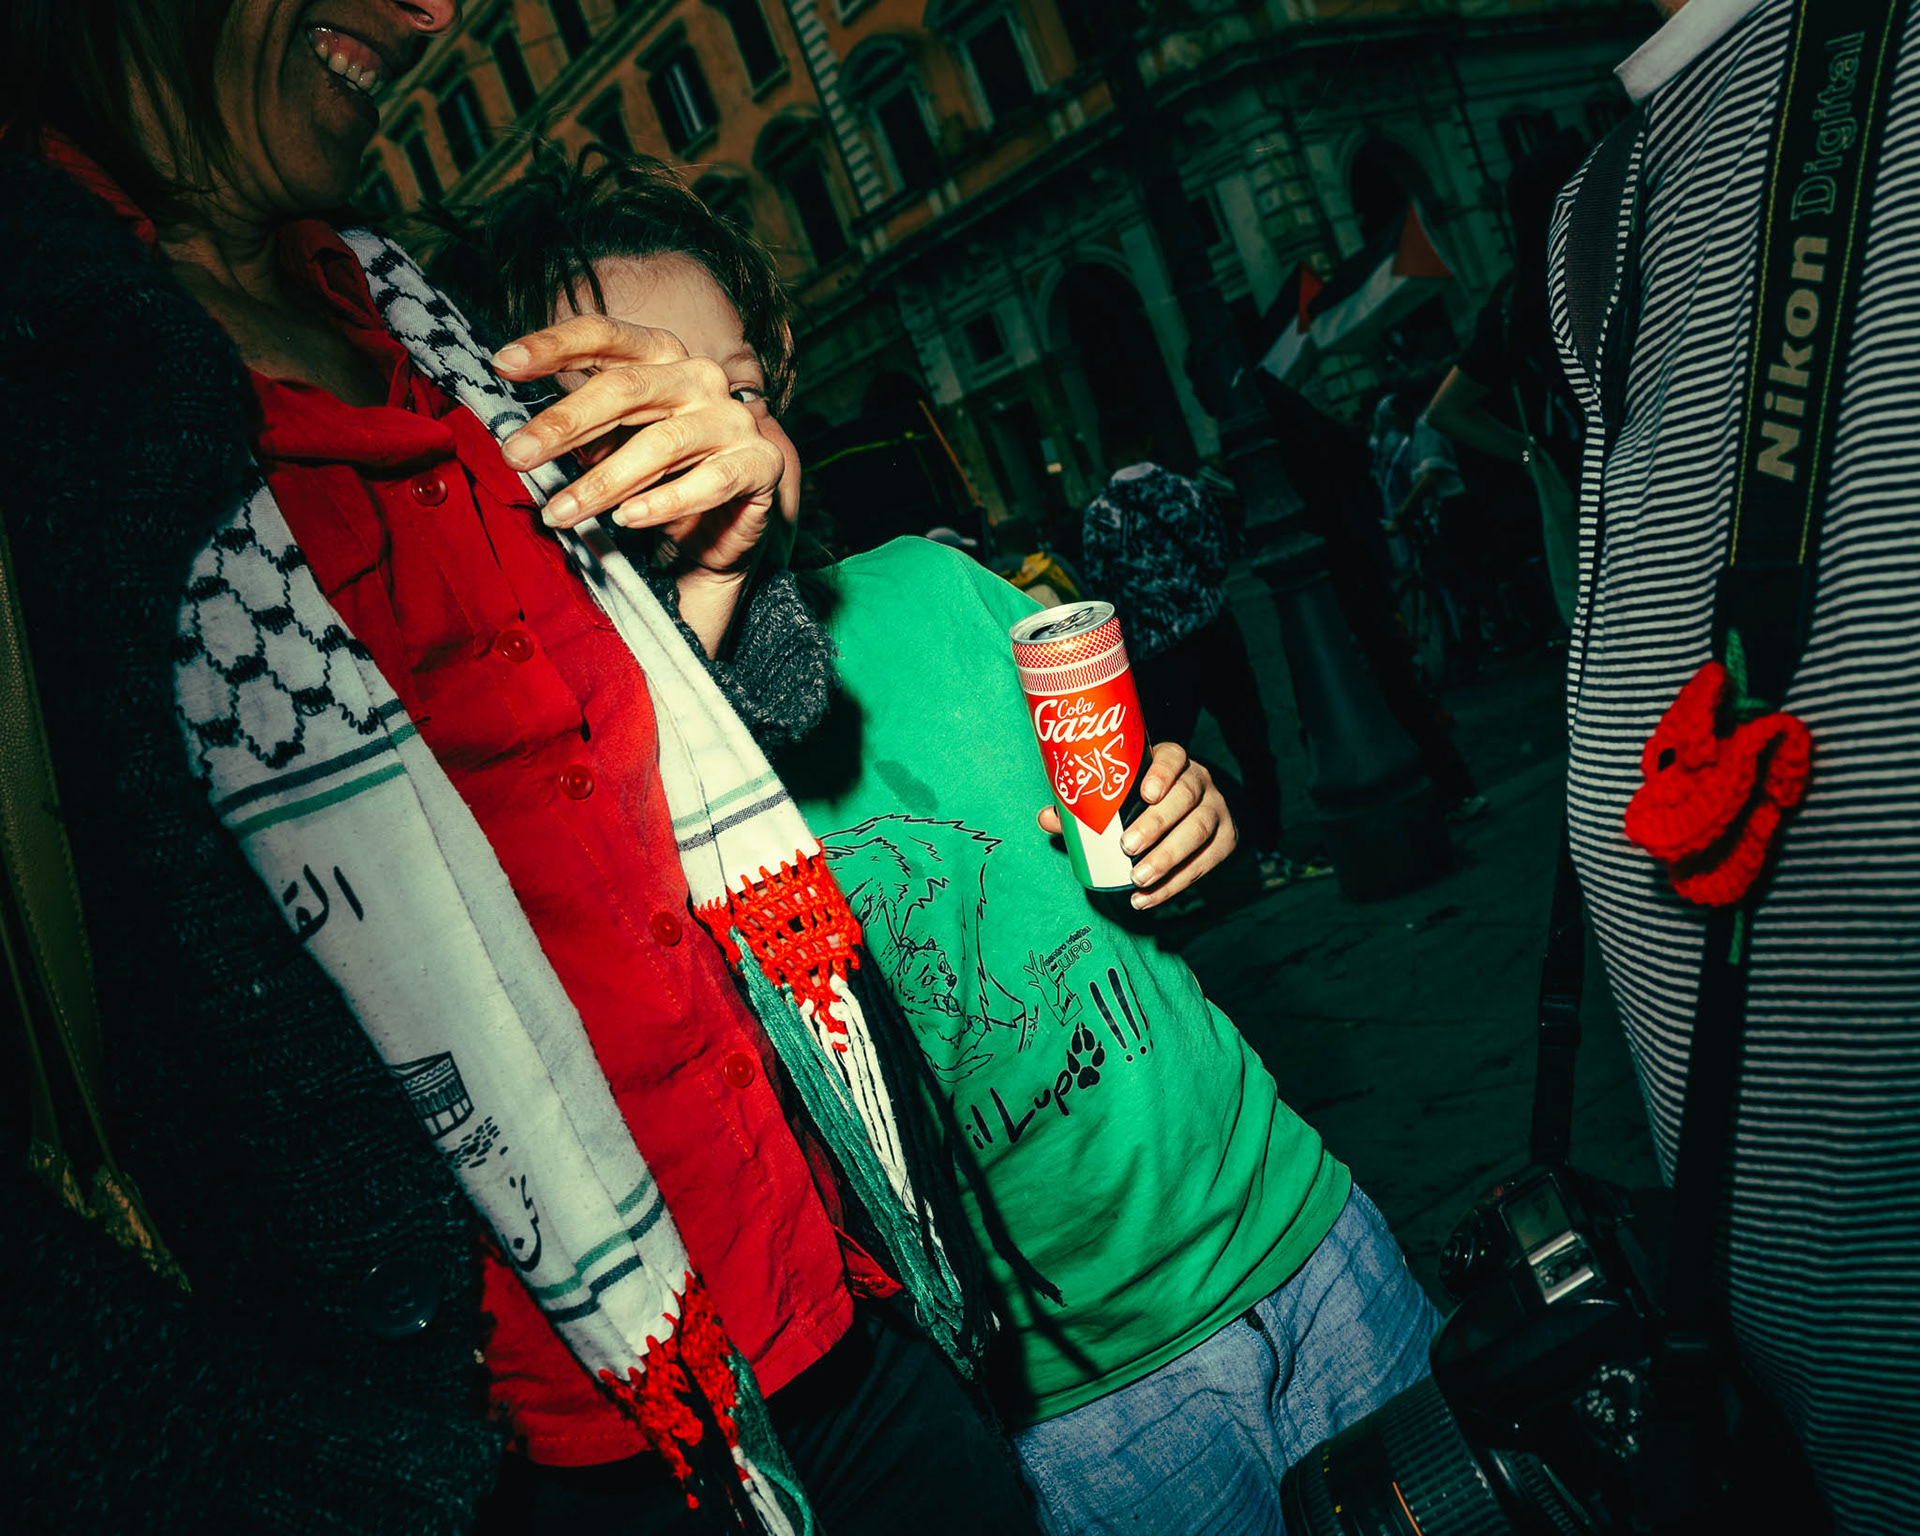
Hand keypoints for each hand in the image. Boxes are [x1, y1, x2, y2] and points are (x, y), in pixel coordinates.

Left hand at [490, 315, 782, 569]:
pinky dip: (664, 504)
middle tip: (516, 455)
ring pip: (661, 444)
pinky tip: (627, 519)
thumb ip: (579, 429)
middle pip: (625, 389)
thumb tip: (521, 438)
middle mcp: (699, 377)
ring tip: (560, 513)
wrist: (727, 527)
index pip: (604, 335)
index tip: (503, 364)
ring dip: (603, 482)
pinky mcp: (760, 463)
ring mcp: (732, 419)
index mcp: (662, 356)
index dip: (552, 345)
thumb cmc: (662, 475)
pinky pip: (709, 482)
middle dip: (564, 424)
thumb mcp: (613, 443)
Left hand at [1037, 741, 1235, 909]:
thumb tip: (1047, 818)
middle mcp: (1199, 781)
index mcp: (1173, 762)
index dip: (1162, 772)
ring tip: (1138, 879)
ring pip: (1200, 830)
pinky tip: (1148, 898)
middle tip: (1127, 846)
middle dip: (1158, 823)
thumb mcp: (1118, 797)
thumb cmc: (1140, 802)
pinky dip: (1174, 884)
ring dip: (1168, 857)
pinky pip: (1204, 864)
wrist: (1190, 816)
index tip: (1145, 792)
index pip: (1174, 757)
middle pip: (1186, 797)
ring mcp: (1216, 810)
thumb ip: (1084, 806)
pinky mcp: (1226, 840)